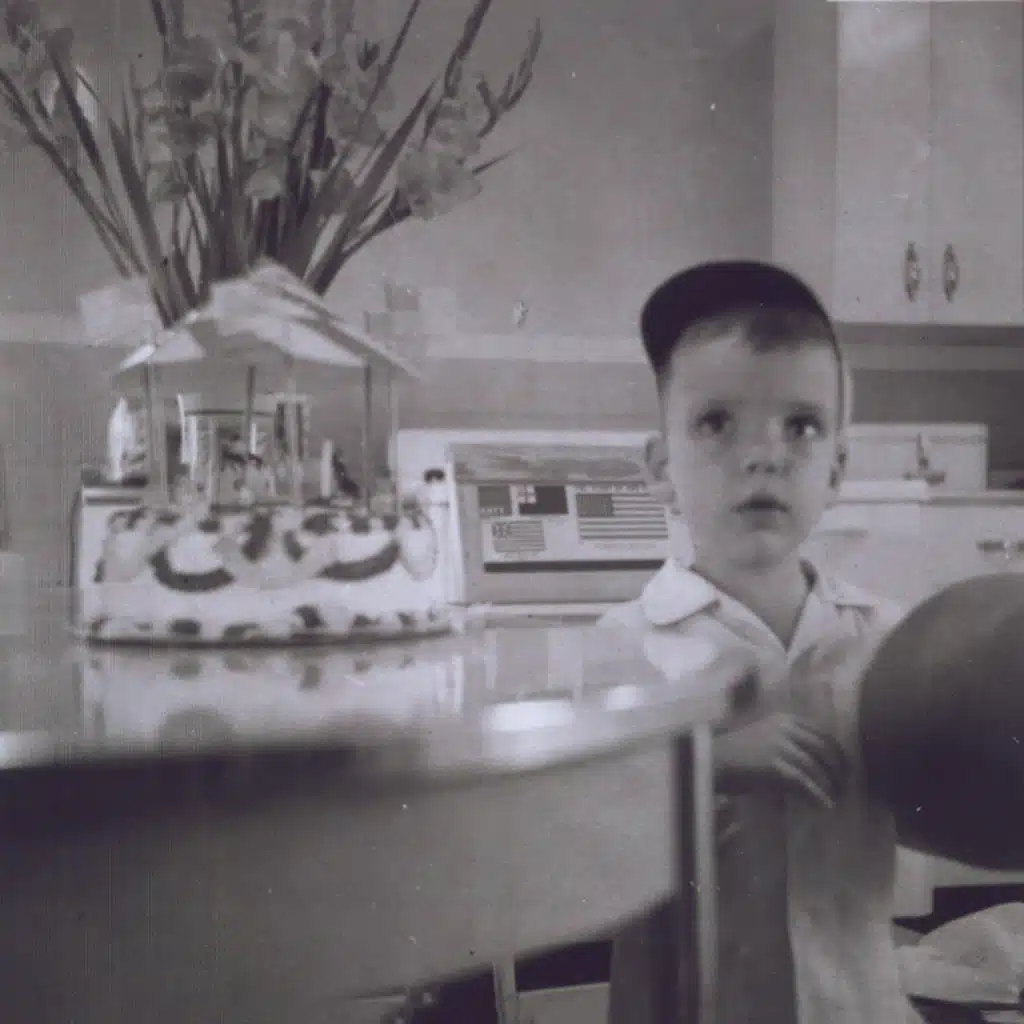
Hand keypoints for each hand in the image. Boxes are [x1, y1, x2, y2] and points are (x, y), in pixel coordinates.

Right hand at [714, 711, 847, 808]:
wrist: (710, 760)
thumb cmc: (736, 753)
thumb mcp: (765, 738)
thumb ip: (789, 744)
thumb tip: (816, 765)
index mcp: (784, 719)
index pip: (822, 734)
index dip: (838, 753)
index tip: (846, 768)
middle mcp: (785, 728)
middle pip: (824, 749)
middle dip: (838, 770)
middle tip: (845, 787)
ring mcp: (780, 745)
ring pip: (815, 767)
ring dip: (829, 786)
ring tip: (835, 800)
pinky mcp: (775, 764)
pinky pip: (804, 782)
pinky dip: (817, 796)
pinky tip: (824, 806)